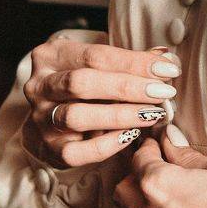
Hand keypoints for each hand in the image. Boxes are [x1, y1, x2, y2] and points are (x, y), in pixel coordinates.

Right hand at [21, 36, 181, 167]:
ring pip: (78, 116)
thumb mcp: (100, 65)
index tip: (167, 69)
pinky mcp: (48, 149)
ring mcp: (41, 119)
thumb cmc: (84, 85)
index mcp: (51, 56)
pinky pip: (77, 152)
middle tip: (162, 92)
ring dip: (121, 115)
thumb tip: (167, 60)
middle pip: (83, 83)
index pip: (96, 56)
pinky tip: (132, 135)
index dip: (134, 62)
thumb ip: (130, 61)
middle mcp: (39, 86)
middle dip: (128, 87)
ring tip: (152, 113)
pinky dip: (107, 144)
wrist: (52, 118)